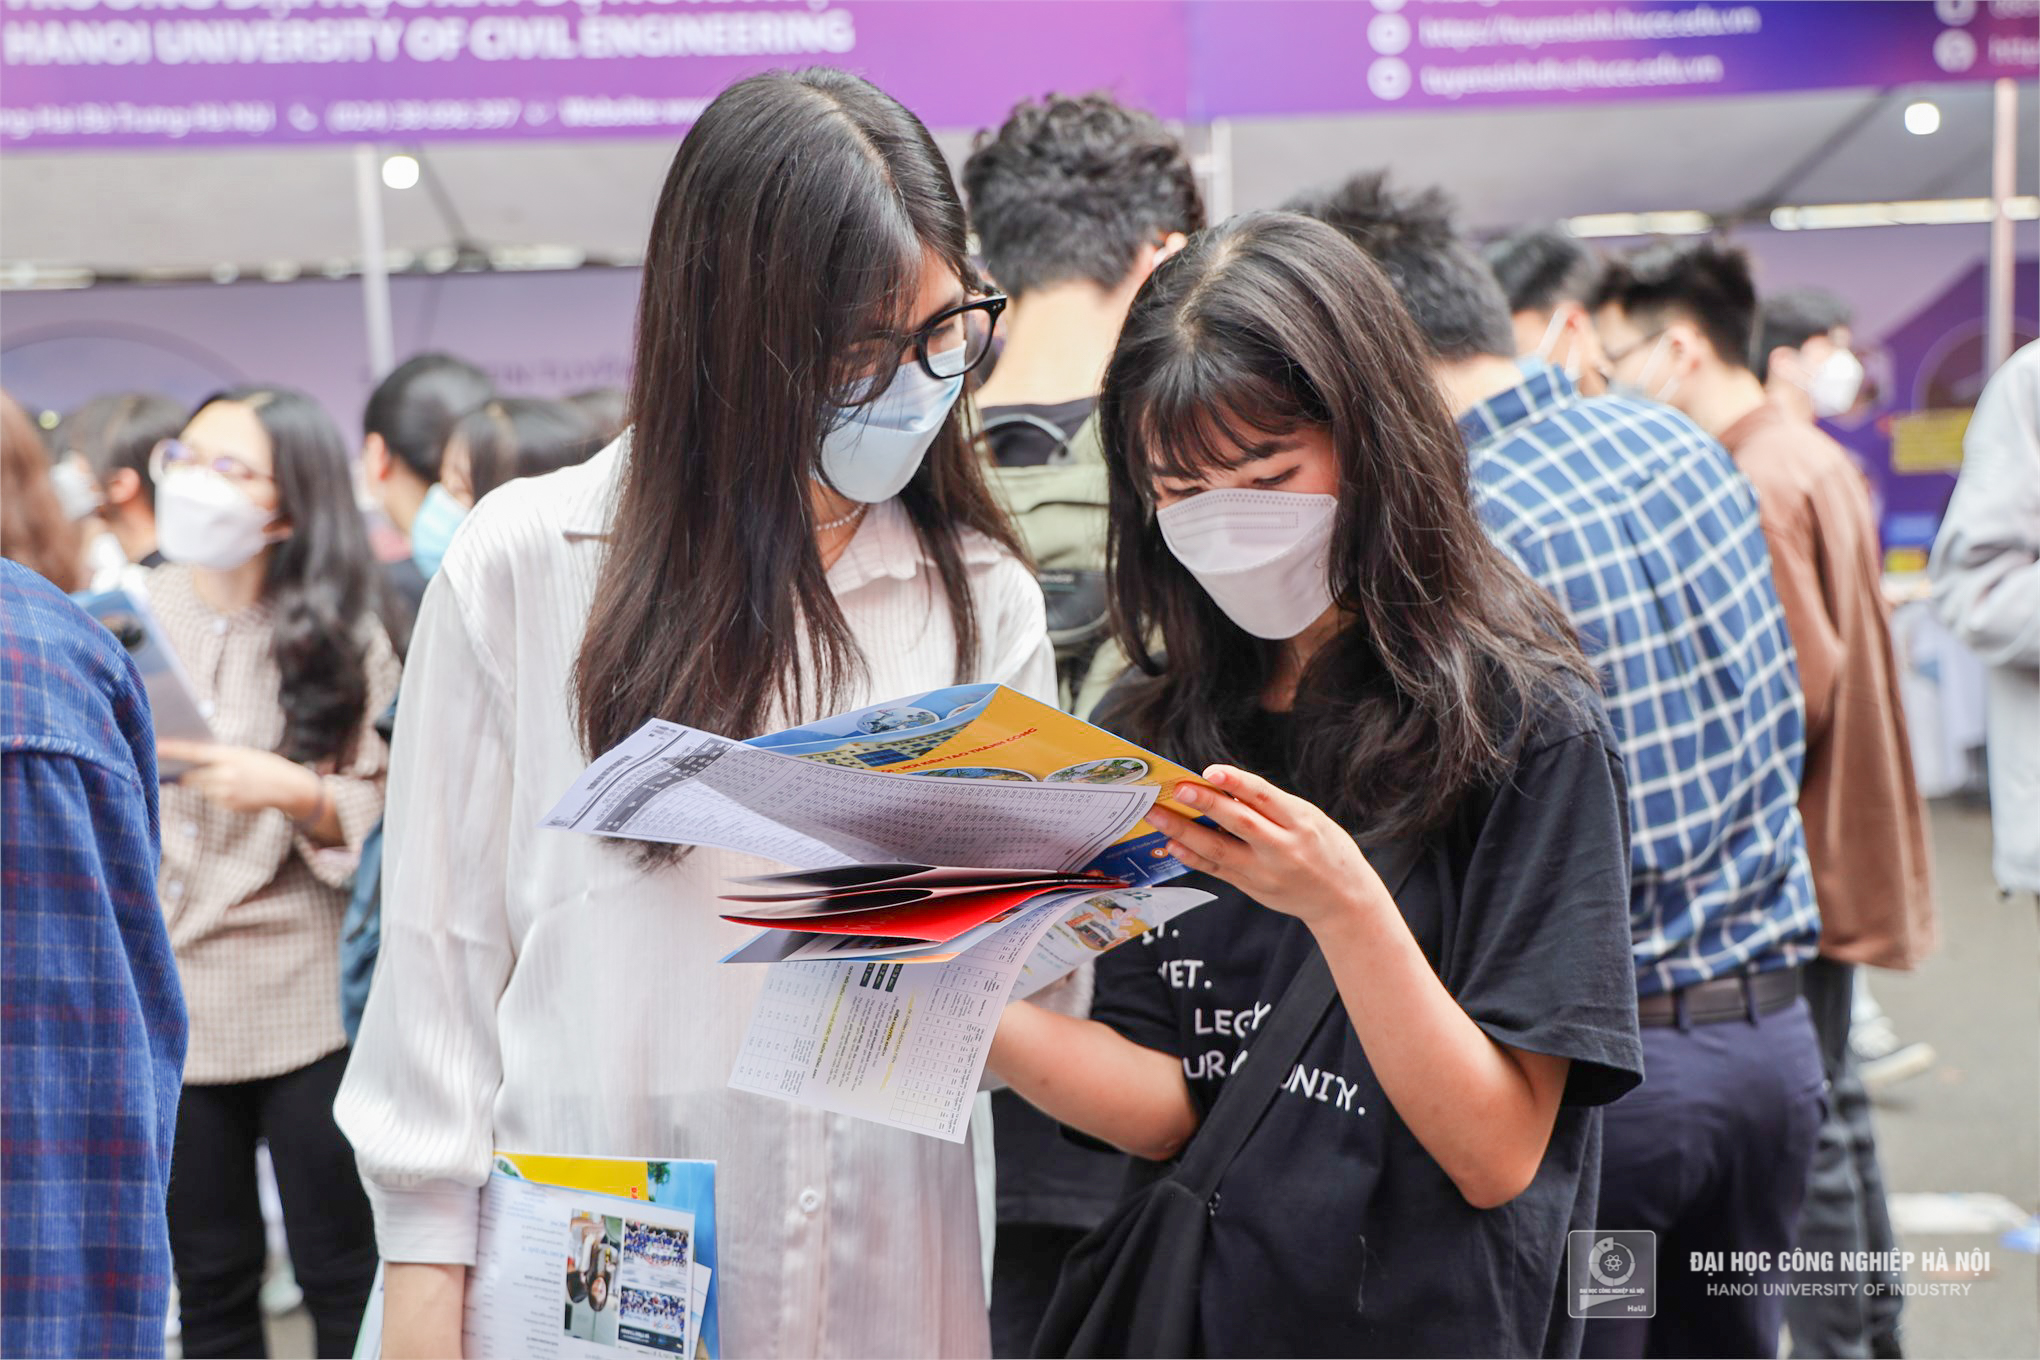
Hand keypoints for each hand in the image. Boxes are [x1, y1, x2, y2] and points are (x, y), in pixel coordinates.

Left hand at [159, 740, 320, 817]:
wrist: (288, 786)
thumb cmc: (263, 765)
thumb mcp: (242, 754)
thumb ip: (218, 757)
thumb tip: (190, 762)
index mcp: (228, 756)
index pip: (193, 752)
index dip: (172, 750)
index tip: (155, 746)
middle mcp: (225, 775)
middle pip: (191, 776)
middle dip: (186, 774)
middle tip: (182, 771)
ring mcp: (226, 792)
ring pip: (201, 789)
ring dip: (206, 784)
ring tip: (230, 780)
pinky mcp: (228, 805)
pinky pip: (213, 798)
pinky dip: (218, 794)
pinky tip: (237, 791)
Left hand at [1147, 765, 1391, 928]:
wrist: (1343, 900)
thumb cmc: (1326, 849)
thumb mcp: (1310, 819)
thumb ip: (1271, 806)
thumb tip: (1223, 786)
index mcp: (1301, 823)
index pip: (1265, 798)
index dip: (1236, 782)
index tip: (1209, 771)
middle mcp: (1283, 849)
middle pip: (1239, 823)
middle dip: (1205, 804)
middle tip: (1175, 789)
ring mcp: (1265, 873)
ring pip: (1219, 850)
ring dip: (1184, 832)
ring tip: (1158, 816)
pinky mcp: (1252, 888)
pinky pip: (1217, 871)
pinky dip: (1192, 857)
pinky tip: (1172, 844)